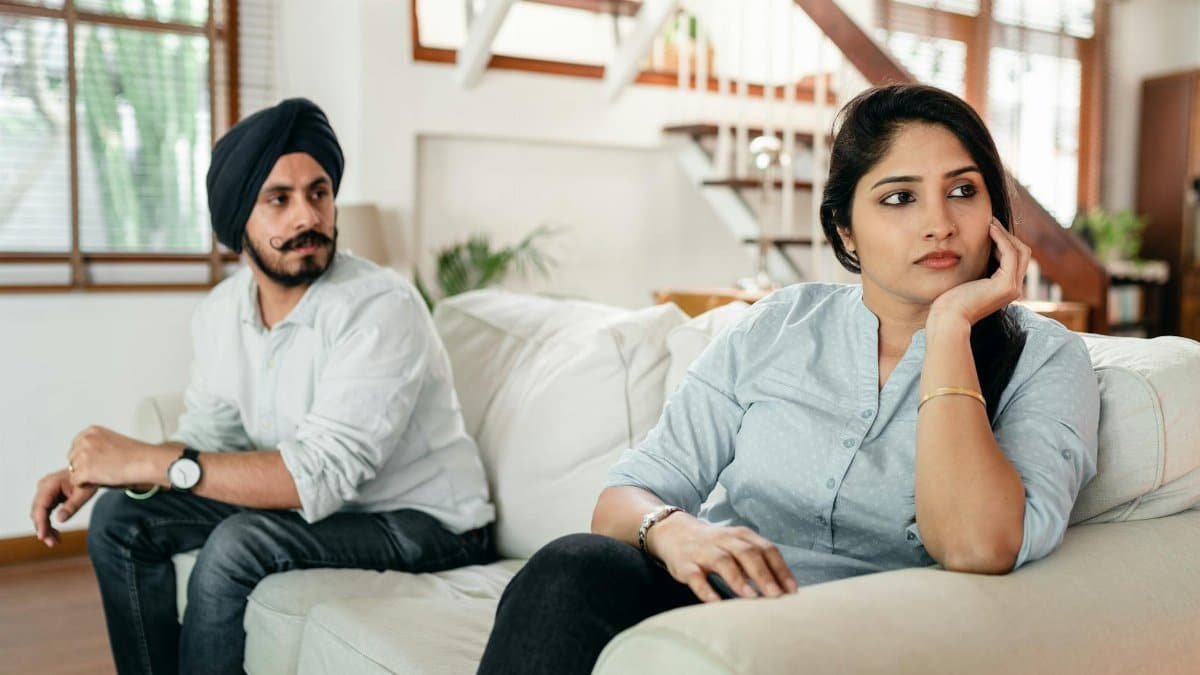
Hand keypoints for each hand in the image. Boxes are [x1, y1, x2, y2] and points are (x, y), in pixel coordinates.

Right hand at [30, 469, 97, 546]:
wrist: (91, 472)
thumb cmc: (88, 480)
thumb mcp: (83, 493)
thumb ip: (72, 506)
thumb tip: (59, 519)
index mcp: (50, 484)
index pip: (40, 506)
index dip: (40, 523)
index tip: (42, 536)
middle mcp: (43, 487)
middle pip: (37, 512)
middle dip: (43, 529)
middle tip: (52, 543)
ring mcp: (44, 492)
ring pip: (39, 515)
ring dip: (45, 529)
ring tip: (55, 541)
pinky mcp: (48, 497)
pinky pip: (44, 513)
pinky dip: (48, 524)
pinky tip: (55, 534)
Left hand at [66, 425, 166, 488]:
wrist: (145, 461)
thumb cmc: (136, 454)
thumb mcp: (112, 441)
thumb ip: (97, 445)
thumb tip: (88, 457)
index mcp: (92, 431)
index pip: (76, 446)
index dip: (86, 457)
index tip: (98, 461)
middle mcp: (85, 440)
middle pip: (72, 458)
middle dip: (83, 466)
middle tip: (102, 470)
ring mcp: (83, 455)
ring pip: (73, 471)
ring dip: (85, 475)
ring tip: (104, 474)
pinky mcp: (84, 470)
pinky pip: (76, 481)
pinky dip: (86, 484)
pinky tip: (102, 479)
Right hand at [646, 513, 797, 602]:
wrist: (673, 532)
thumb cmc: (714, 545)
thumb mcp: (737, 545)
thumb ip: (758, 561)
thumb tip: (783, 589)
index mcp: (741, 536)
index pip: (766, 549)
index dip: (781, 569)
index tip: (792, 590)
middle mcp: (724, 541)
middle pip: (747, 553)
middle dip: (763, 574)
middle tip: (776, 596)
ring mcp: (704, 552)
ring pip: (723, 562)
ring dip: (738, 579)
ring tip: (751, 597)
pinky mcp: (685, 565)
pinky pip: (696, 577)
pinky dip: (705, 589)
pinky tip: (715, 602)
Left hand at [929, 218, 1031, 327]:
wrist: (948, 317)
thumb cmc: (952, 300)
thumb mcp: (969, 280)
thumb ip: (979, 269)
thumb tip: (980, 252)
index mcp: (1006, 288)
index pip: (1016, 258)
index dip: (1006, 241)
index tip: (990, 228)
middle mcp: (1014, 288)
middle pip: (1023, 253)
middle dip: (1008, 235)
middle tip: (992, 222)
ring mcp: (1013, 288)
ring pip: (1020, 251)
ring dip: (1006, 234)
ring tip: (990, 223)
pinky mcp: (1006, 285)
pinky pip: (1010, 254)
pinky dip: (1002, 239)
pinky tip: (989, 229)